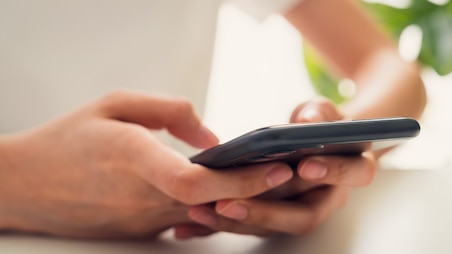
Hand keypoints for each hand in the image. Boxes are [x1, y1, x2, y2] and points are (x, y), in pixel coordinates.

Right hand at [0, 89, 293, 238]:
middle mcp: (141, 196)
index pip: (194, 180)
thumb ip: (170, 112)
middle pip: (214, 200)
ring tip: (280, 179)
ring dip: (245, 200)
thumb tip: (215, 136)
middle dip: (261, 189)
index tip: (276, 167)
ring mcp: (142, 219)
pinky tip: (241, 194)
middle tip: (299, 173)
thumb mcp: (115, 103)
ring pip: (206, 214)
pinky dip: (217, 208)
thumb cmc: (69, 137)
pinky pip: (189, 220)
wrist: (26, 185)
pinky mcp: (143, 230)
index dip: (240, 179)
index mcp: (132, 156)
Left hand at [179, 98, 376, 236]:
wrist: (315, 142)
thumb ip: (321, 114)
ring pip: (274, 227)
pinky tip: (189, 222)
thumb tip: (309, 122)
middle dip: (267, 211)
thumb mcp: (323, 110)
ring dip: (237, 221)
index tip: (304, 165)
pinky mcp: (276, 218)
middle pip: (306, 215)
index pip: (354, 175)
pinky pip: (250, 227)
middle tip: (230, 200)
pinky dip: (219, 226)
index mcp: (354, 168)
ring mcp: (301, 211)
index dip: (333, 172)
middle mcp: (330, 197)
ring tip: (201, 209)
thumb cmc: (319, 123)